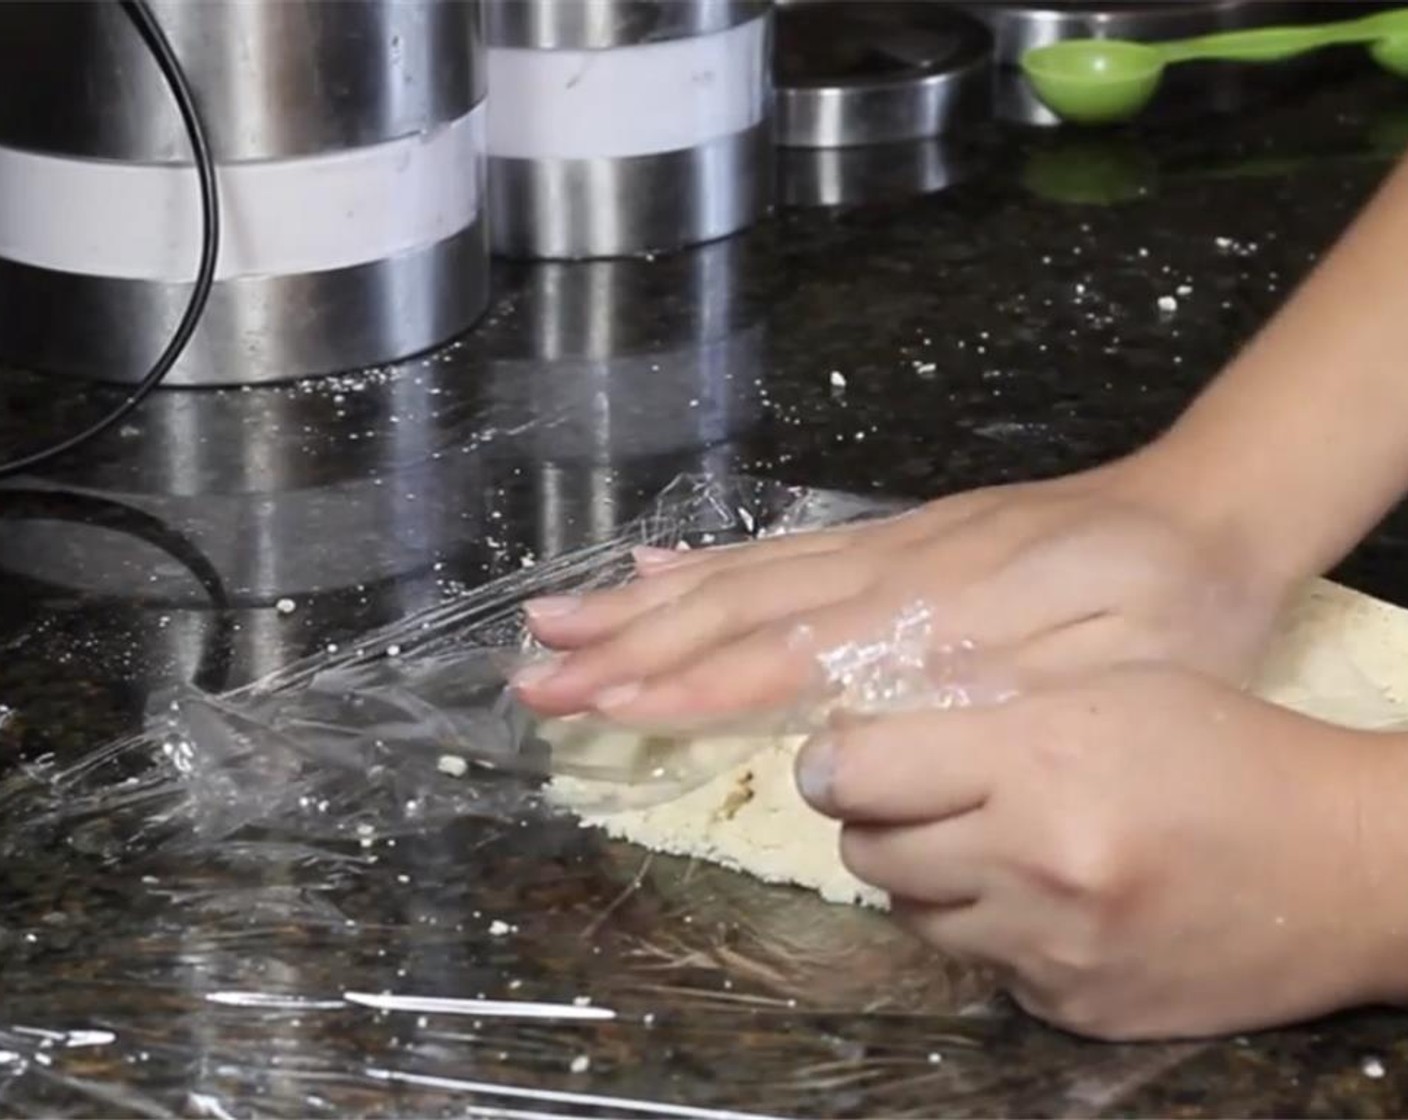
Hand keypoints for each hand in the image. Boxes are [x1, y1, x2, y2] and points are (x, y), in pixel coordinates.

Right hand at [516, 457, 1289, 723]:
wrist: (1200, 512)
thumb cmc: (1166, 612)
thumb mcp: (1106, 671)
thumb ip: (982, 688)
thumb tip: (857, 712)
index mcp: (929, 612)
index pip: (780, 656)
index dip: (684, 686)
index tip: (599, 708)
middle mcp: (882, 572)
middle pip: (733, 611)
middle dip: (627, 650)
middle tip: (533, 674)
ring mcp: (879, 548)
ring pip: (742, 574)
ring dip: (642, 605)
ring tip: (555, 620)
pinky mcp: (888, 539)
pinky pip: (783, 549)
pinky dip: (708, 564)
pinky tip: (655, 572)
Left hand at [797, 667, 1403, 1039]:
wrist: (1347, 868)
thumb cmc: (1227, 751)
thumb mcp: (1107, 687)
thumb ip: (986, 711)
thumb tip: (871, 745)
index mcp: (1039, 763)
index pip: (861, 773)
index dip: (831, 764)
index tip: (833, 759)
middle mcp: (1034, 864)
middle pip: (869, 852)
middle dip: (876, 820)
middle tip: (916, 797)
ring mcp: (1052, 949)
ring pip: (913, 915)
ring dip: (927, 878)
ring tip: (987, 843)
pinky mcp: (1072, 1008)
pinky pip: (980, 964)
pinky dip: (990, 929)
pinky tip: (1044, 896)